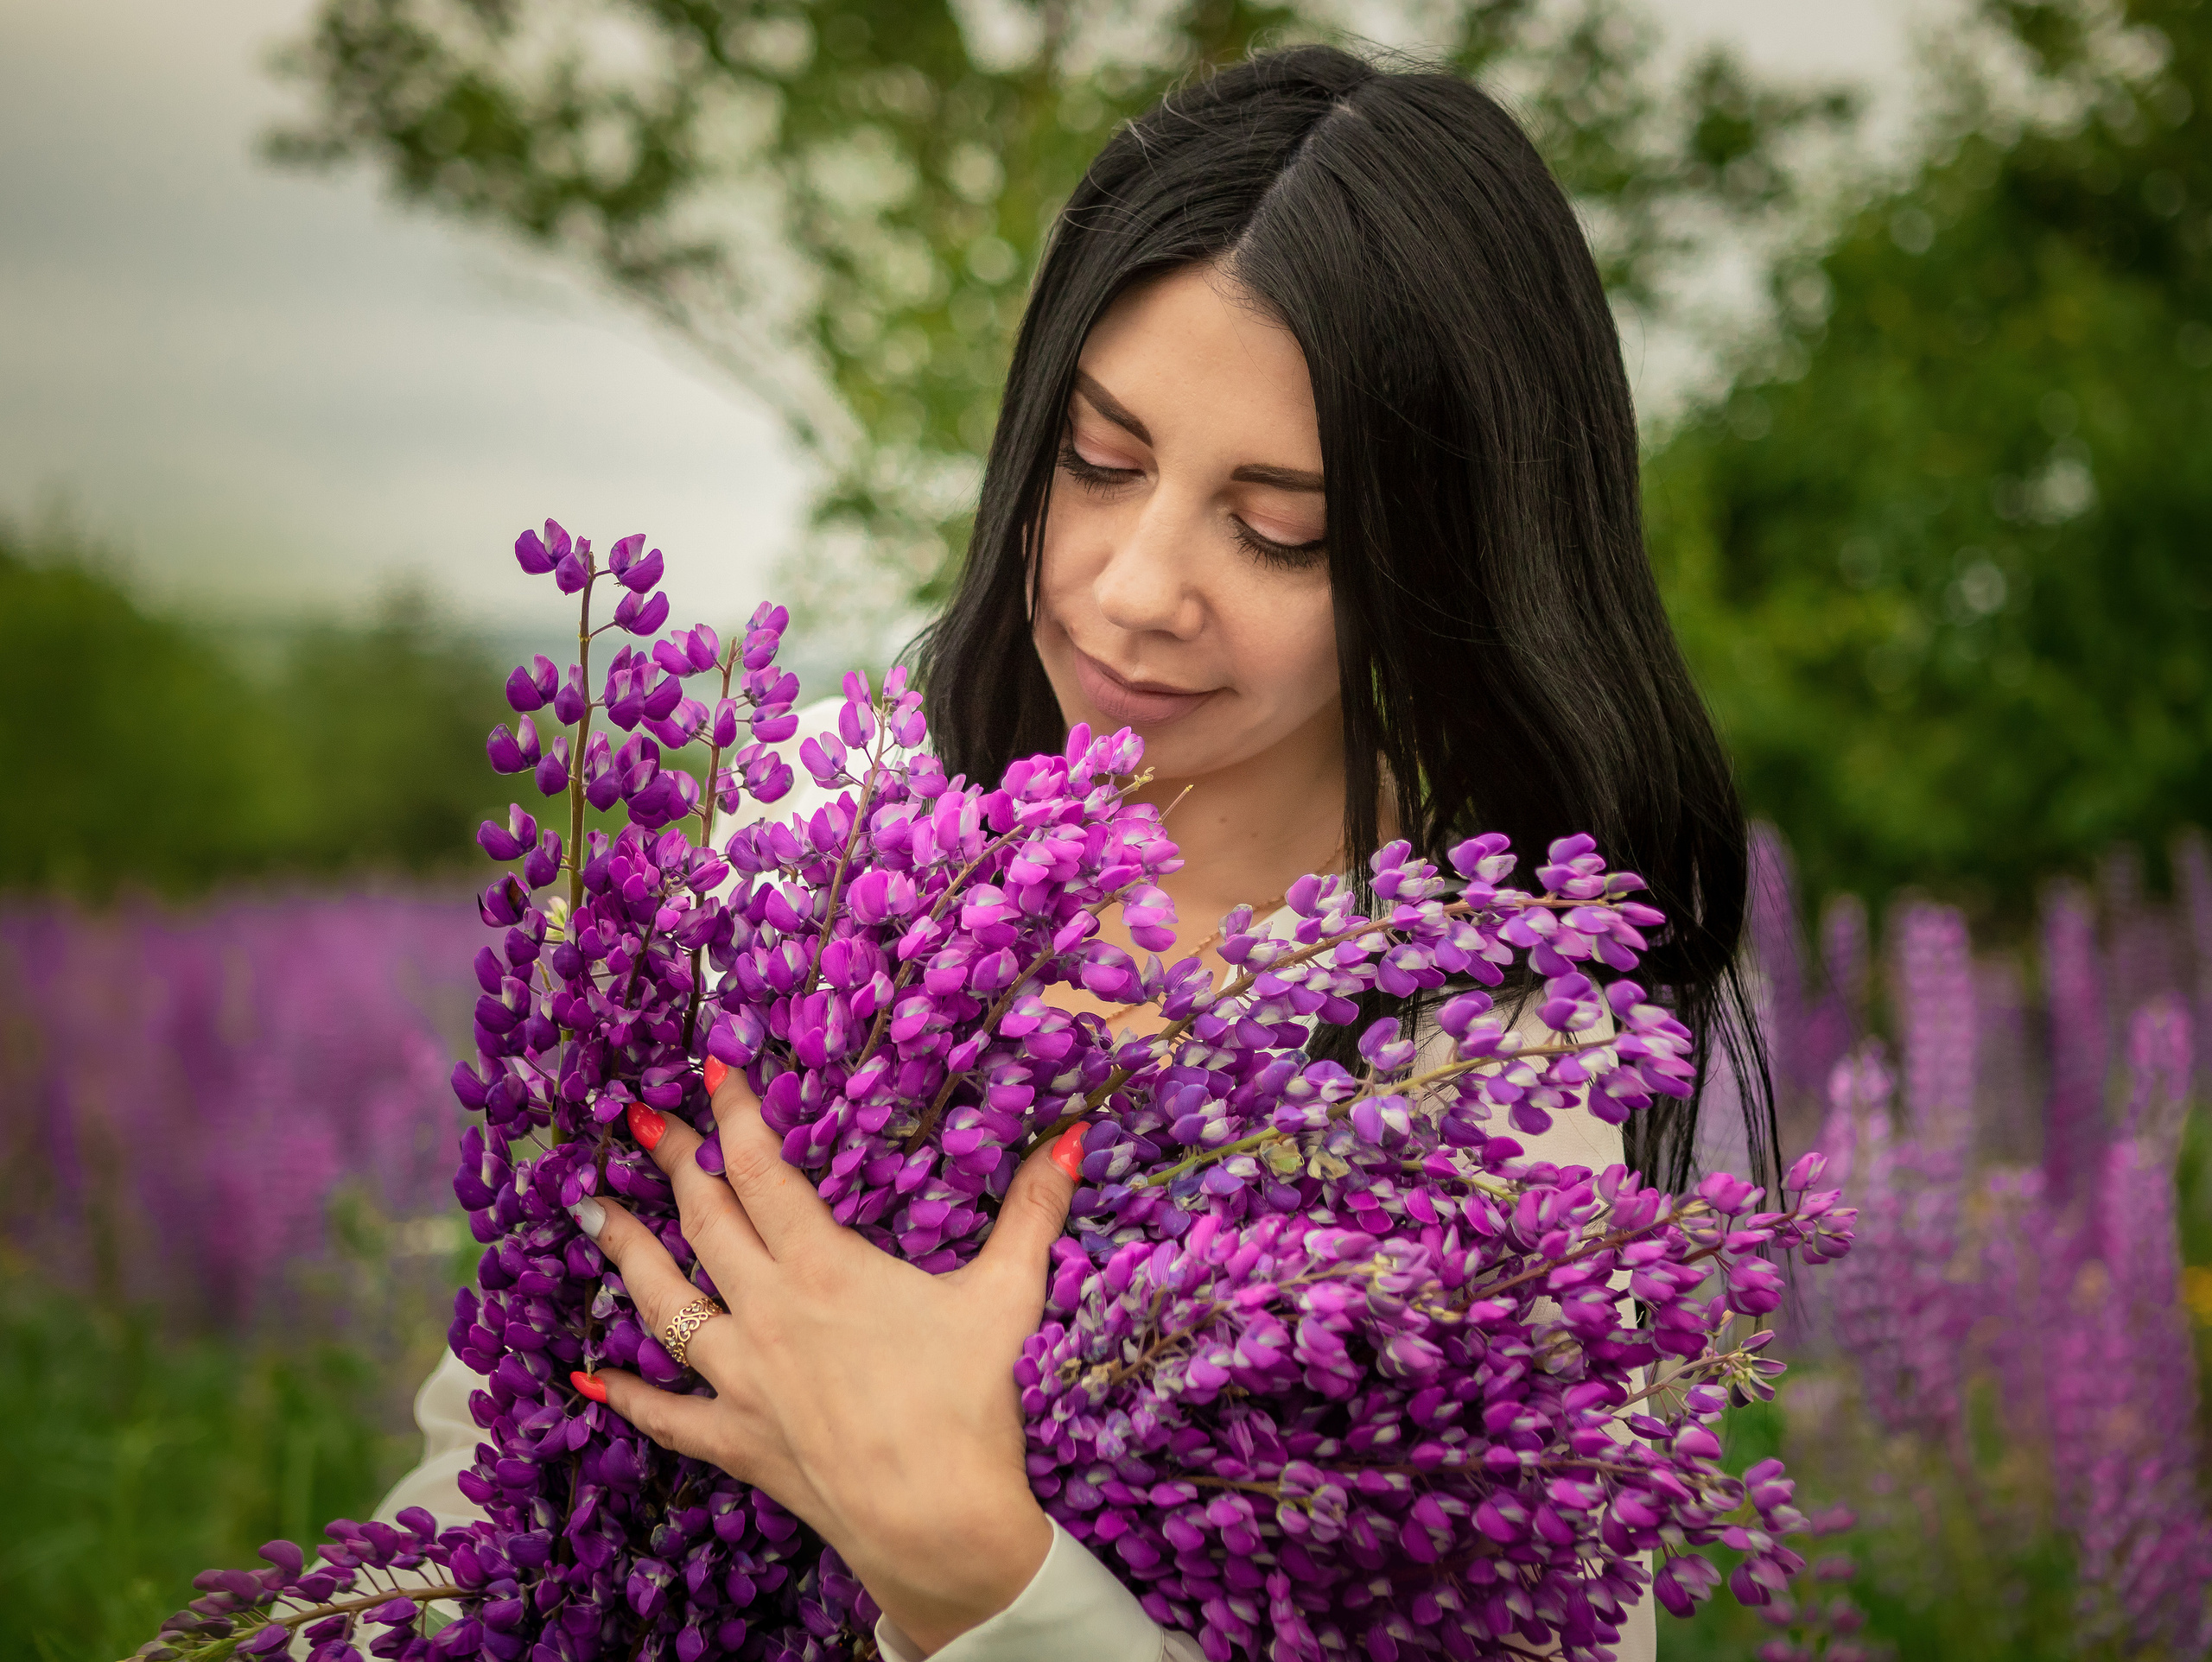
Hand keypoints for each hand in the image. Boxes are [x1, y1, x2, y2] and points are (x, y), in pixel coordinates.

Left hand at [570, 1067, 1084, 1655]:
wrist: (937, 1523)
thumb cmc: (970, 1405)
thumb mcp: (1007, 1296)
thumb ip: (1033, 1212)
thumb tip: (1071, 1136)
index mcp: (825, 1268)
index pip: (763, 1171)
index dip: (735, 1116)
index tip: (712, 1071)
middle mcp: (768, 1311)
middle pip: (703, 1220)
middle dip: (672, 1161)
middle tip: (640, 1120)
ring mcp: (742, 1377)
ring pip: (661, 1302)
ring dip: (625, 1251)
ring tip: (590, 1212)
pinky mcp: (736, 1438)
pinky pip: (665, 1412)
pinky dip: (625, 1393)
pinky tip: (589, 1375)